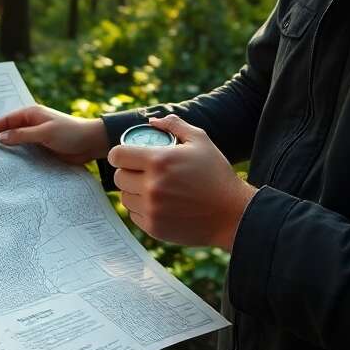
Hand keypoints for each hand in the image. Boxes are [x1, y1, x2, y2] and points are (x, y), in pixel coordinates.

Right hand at [0, 104, 107, 165]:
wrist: (91, 143)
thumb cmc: (71, 133)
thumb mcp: (46, 133)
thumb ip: (23, 135)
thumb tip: (2, 138)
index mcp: (31, 114)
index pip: (5, 120)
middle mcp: (31, 124)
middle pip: (6, 130)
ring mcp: (35, 136)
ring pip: (13, 142)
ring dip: (2, 149)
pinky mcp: (40, 148)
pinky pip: (23, 152)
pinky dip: (14, 157)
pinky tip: (6, 165)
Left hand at [107, 114, 256, 250]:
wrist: (232, 214)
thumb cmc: (216, 175)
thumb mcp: (201, 141)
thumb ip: (174, 125)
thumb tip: (153, 121)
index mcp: (158, 161)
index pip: (117, 155)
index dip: (120, 154)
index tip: (128, 155)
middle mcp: (151, 186)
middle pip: (119, 178)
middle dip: (128, 172)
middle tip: (142, 171)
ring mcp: (151, 209)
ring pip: (125, 197)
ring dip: (134, 191)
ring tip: (152, 188)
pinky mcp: (154, 227)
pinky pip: (134, 214)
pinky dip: (142, 208)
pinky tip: (158, 203)